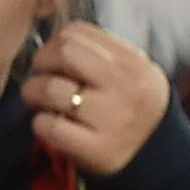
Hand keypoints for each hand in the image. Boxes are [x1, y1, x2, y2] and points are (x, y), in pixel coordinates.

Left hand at [26, 23, 169, 177]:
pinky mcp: (97, 148)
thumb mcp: (133, 74)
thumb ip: (101, 54)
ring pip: (51, 89)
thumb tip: (56, 40)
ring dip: (33, 94)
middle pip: (64, 53)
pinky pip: (49, 126)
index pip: (77, 32)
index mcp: (133, 63)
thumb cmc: (133, 109)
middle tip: (42, 78)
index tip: (54, 60)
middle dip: (41, 64)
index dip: (55, 43)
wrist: (155, 157)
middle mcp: (126, 86)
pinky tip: (51, 125)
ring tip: (40, 102)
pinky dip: (41, 124)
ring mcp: (113, 118)